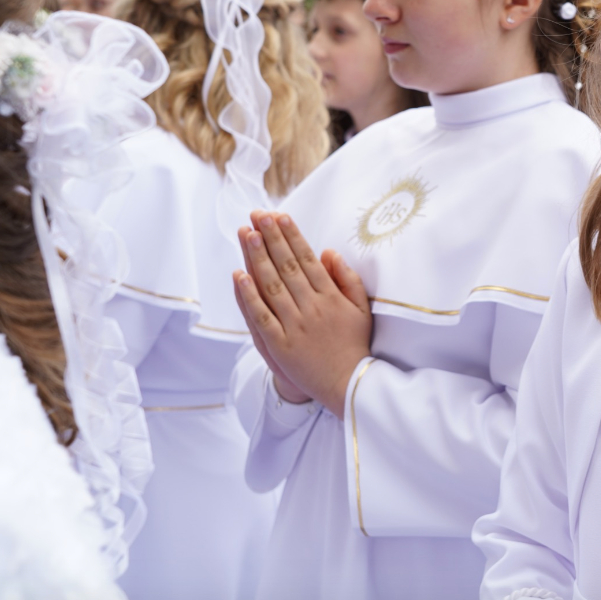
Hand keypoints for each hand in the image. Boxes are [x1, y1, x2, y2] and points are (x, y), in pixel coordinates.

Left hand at [232, 210, 372, 413]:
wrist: (347, 385)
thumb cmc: (354, 344)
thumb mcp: (361, 309)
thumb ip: (347, 278)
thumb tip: (328, 252)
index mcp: (331, 297)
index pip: (307, 259)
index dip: (291, 236)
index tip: (279, 216)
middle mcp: (312, 308)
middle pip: (287, 266)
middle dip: (271, 238)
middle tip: (258, 215)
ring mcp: (295, 326)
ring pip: (272, 286)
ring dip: (257, 258)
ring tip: (247, 233)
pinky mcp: (280, 345)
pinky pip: (261, 316)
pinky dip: (249, 296)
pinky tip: (239, 275)